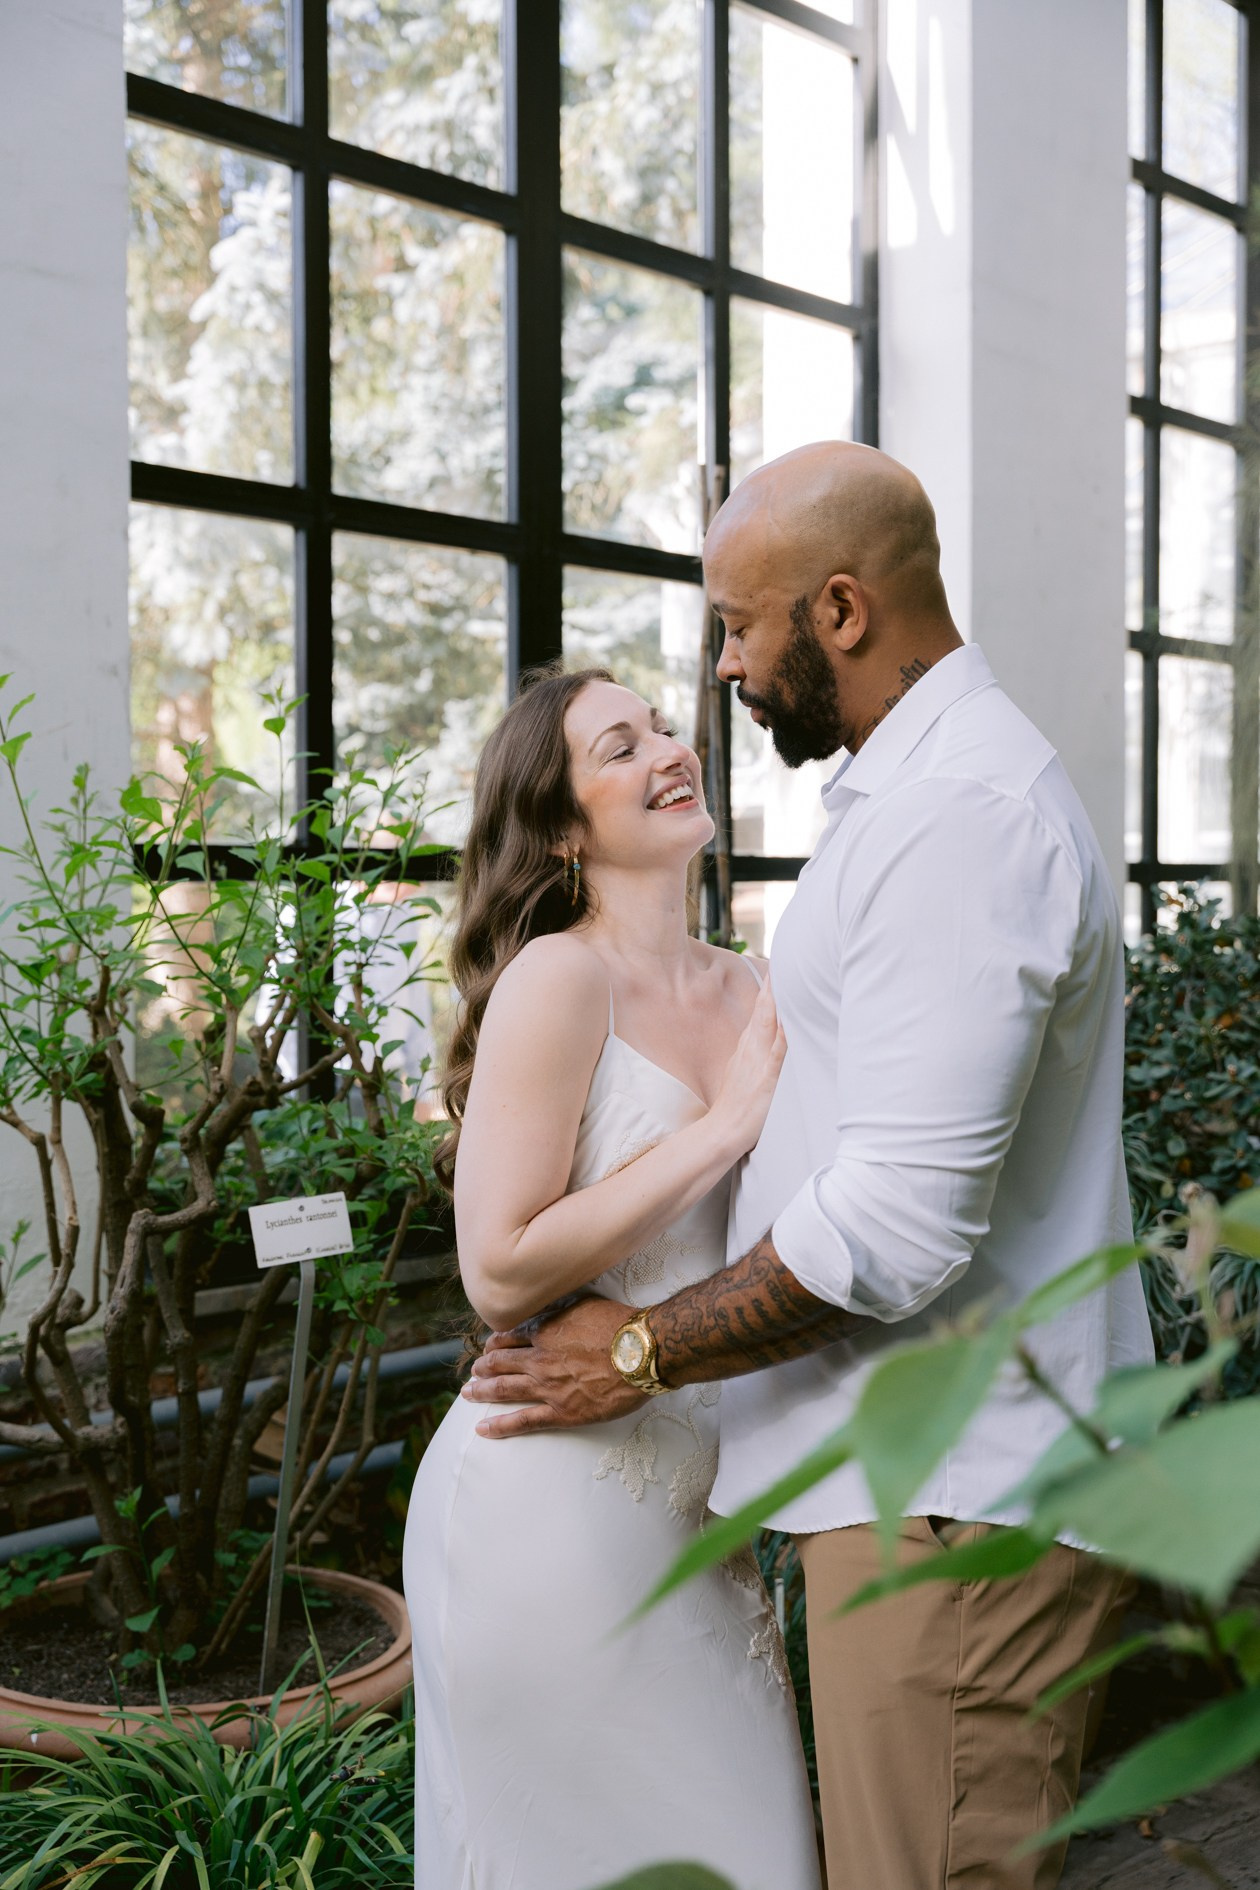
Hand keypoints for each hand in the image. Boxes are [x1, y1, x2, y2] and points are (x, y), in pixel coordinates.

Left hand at [462, 1297, 644, 1437]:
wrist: (642, 1353)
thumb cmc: (622, 1325)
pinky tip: (483, 1430)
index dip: (497, 1342)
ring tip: (468, 1393)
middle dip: (484, 1366)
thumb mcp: (587, 1303)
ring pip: (504, 1389)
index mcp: (546, 1331)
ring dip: (482, 1391)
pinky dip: (500, 1426)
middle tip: (475, 1371)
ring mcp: (547, 1386)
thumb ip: (564, 1308)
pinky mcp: (562, 1412)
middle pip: (501, 1362)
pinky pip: (524, 1421)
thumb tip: (552, 1307)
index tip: (490, 1346)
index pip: (511, 1336)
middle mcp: (540, 1357)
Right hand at [706, 972, 785, 1158]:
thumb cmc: (738, 1105)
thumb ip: (761, 1051)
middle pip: (766, 1008)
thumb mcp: (747, 1070)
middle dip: (776, 983)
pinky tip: (791, 1022)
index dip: (773, 986)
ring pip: (771, 1024)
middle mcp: (753, 1047)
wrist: (723, 1131)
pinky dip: (783, 1035)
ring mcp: (759, 1061)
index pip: (763, 1008)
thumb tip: (776, 1033)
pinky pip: (778, 1053)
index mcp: (750, 1045)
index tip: (783, 964)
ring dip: (779, 1001)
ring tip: (789, 977)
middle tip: (788, 956)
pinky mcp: (767, 1078)